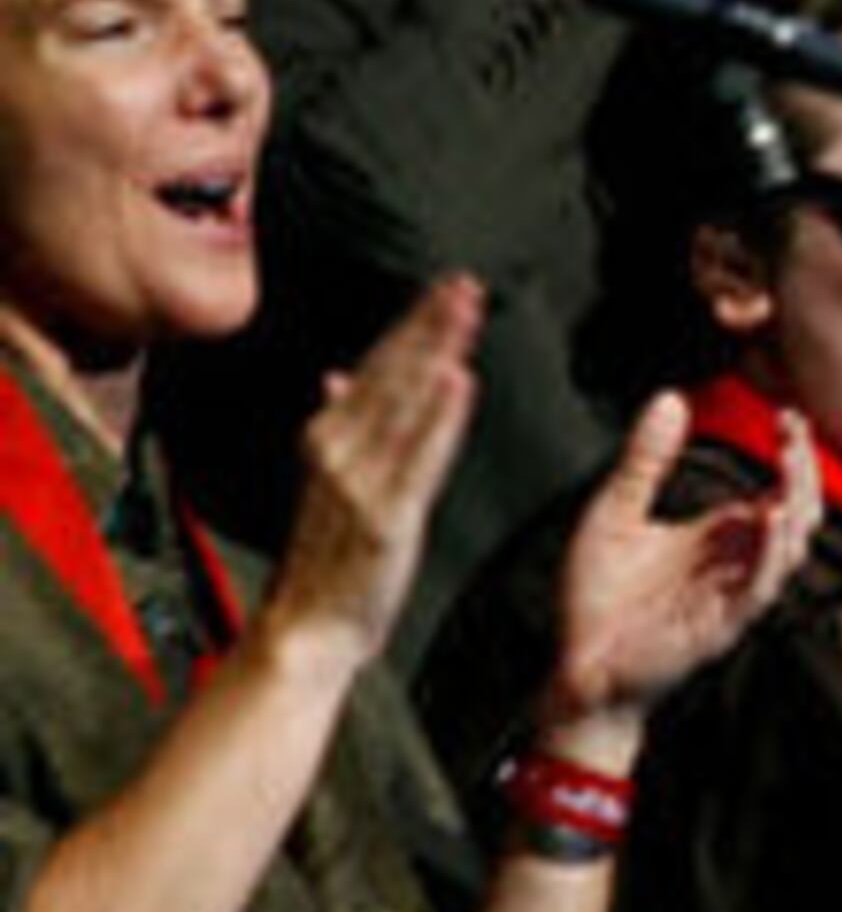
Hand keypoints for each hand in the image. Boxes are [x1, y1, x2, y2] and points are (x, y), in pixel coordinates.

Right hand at [257, 277, 482, 674]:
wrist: (307, 627)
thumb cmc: (328, 554)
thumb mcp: (328, 478)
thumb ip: (339, 423)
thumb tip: (336, 374)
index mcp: (327, 438)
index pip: (374, 367)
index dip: (410, 324)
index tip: (443, 287)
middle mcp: (338, 452)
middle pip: (390, 374)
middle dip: (428, 325)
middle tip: (464, 283)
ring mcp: (360, 482)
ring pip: (404, 404)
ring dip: (436, 353)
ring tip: (465, 314)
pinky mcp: (384, 516)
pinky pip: (417, 458)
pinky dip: (438, 418)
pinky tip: (458, 382)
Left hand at [539, 392, 823, 764]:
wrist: (576, 668)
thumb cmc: (598, 599)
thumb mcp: (615, 512)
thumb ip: (644, 460)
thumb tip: (669, 399)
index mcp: (720, 536)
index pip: (778, 489)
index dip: (793, 454)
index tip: (788, 417)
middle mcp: (736, 562)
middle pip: (799, 512)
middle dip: (805, 471)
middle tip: (794, 433)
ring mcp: (734, 593)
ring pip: (792, 547)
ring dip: (797, 504)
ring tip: (789, 462)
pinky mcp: (721, 624)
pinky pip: (760, 588)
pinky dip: (769, 553)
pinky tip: (767, 517)